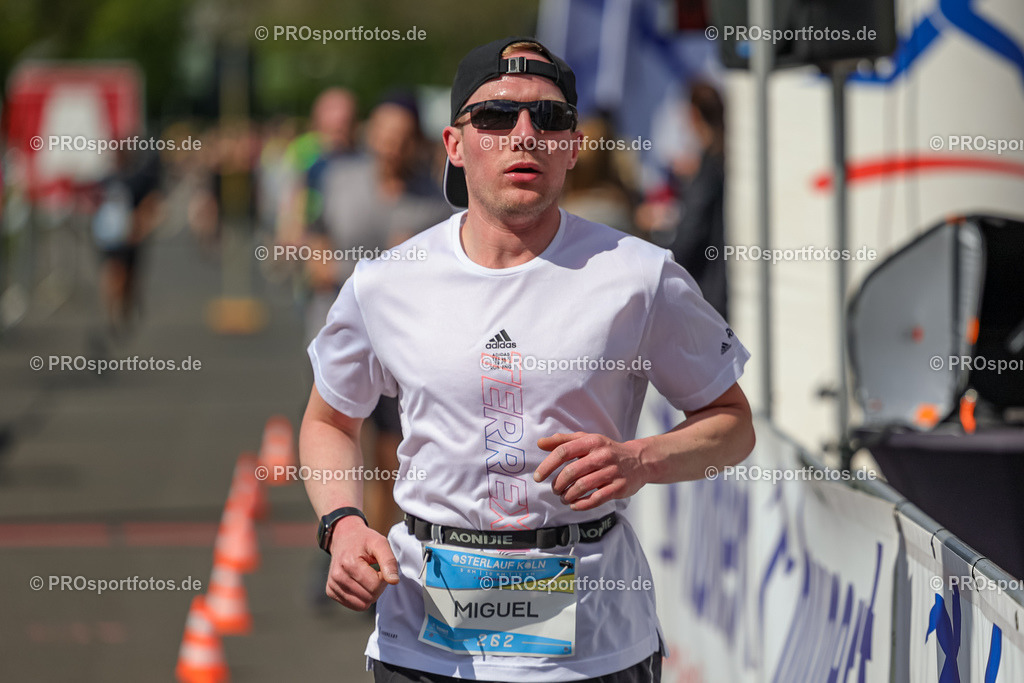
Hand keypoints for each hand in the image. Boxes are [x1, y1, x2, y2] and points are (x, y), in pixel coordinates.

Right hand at [326, 516, 399, 609]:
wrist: (344, 536)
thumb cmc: (364, 540)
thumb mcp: (380, 543)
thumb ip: (389, 561)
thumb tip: (394, 581)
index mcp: (349, 564)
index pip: (375, 586)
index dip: (383, 578)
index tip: (381, 567)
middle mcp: (338, 576)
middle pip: (369, 597)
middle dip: (377, 586)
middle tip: (374, 571)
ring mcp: (332, 584)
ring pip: (362, 605)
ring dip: (369, 593)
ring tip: (367, 576)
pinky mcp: (330, 590)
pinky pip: (353, 605)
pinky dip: (360, 596)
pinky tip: (359, 581)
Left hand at [533, 432, 648, 510]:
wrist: (639, 461)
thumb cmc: (607, 451)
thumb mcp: (587, 440)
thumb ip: (563, 441)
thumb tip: (540, 443)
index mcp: (592, 441)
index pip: (564, 451)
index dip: (547, 465)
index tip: (538, 477)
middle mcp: (602, 455)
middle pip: (571, 471)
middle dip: (557, 484)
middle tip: (554, 489)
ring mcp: (612, 472)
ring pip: (582, 486)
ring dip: (567, 495)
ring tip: (563, 498)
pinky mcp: (619, 487)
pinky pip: (596, 499)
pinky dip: (581, 504)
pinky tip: (574, 505)